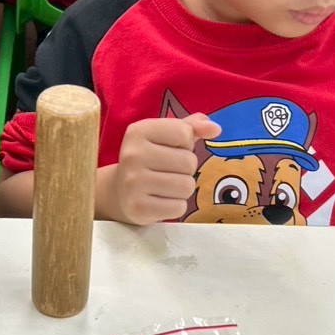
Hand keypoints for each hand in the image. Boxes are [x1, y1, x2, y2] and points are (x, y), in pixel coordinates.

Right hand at [102, 114, 220, 224]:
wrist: (119, 192)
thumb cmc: (150, 160)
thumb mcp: (166, 137)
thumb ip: (192, 127)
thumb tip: (215, 128)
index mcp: (138, 131)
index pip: (184, 132)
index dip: (186, 144)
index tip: (170, 149)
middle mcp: (132, 155)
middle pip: (188, 162)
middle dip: (186, 169)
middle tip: (168, 171)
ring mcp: (133, 183)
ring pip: (187, 186)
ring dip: (183, 188)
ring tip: (166, 186)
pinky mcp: (138, 208)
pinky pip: (178, 207)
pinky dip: (176, 206)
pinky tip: (161, 200)